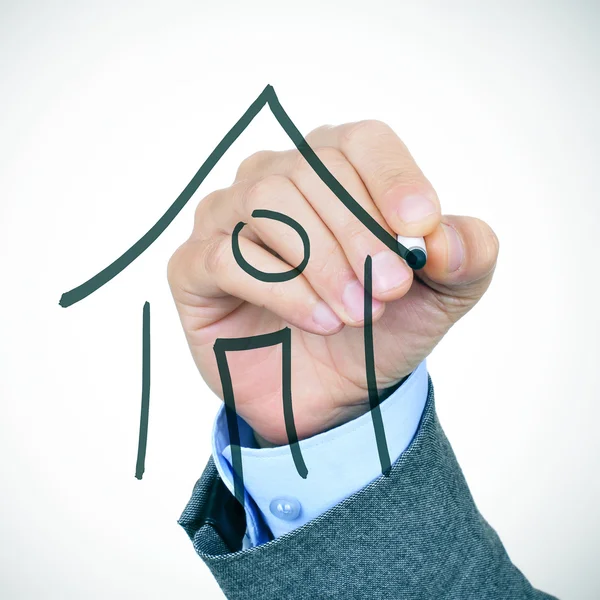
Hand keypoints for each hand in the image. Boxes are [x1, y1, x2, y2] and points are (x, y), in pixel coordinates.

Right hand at [168, 120, 498, 444]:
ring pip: (265, 203)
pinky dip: (281, 289)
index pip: (359, 143)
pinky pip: (228, 258)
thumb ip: (465, 256)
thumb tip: (447, 235)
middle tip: (388, 289)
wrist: (330, 391)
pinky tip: (319, 321)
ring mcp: (227, 219)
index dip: (392, 178)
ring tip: (356, 313)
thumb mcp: (440, 296)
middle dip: (358, 233)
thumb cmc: (380, 329)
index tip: (420, 228)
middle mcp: (275, 180)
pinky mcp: (195, 266)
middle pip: (312, 170)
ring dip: (321, 261)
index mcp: (334, 171)